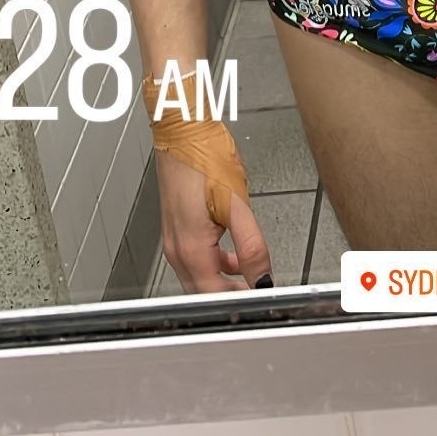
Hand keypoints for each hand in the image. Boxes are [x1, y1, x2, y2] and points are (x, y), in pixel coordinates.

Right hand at [155, 146, 273, 294]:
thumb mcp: (236, 203)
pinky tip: (234, 257)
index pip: (214, 296)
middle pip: (204, 293)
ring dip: (226, 283)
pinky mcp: (177, 228)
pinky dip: (217, 266)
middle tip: (259, 296)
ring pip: (200, 279)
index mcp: (191, 247)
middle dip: (233, 298)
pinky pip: (197, 260)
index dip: (239, 304)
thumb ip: (251, 245)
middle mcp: (177, 248)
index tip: (260, 303)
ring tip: (251, 279)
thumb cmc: (203, 157)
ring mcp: (174, 239)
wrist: (183, 131)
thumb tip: (262, 276)